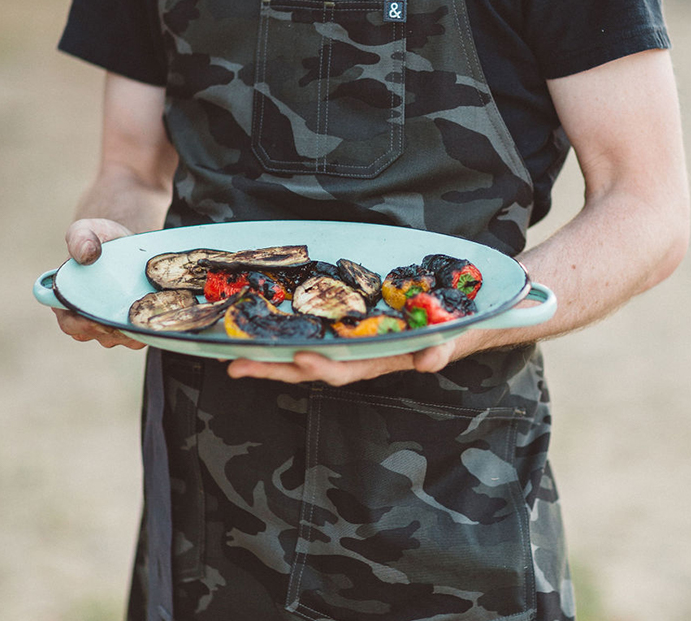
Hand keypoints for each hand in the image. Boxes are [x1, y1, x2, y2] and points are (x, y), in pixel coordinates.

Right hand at [53, 217, 145, 348]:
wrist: (125, 243)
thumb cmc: (99, 238)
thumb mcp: (85, 230)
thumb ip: (80, 239)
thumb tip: (86, 254)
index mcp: (66, 300)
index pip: (69, 323)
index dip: (80, 323)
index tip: (95, 313)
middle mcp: (85, 318)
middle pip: (96, 334)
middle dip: (111, 327)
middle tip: (127, 311)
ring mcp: (109, 326)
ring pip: (118, 338)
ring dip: (131, 328)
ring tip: (144, 310)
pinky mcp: (130, 326)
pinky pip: (137, 337)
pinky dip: (146, 329)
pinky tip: (155, 314)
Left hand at [226, 339, 458, 385]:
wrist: (456, 320)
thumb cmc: (449, 331)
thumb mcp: (449, 340)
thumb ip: (439, 351)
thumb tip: (429, 361)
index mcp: (377, 360)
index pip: (344, 369)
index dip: (321, 367)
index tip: (298, 361)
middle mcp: (355, 353)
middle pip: (309, 365)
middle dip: (273, 368)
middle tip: (237, 365)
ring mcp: (345, 340)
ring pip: (301, 351)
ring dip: (269, 354)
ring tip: (234, 354)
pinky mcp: (341, 323)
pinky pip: (307, 330)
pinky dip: (282, 333)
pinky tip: (255, 330)